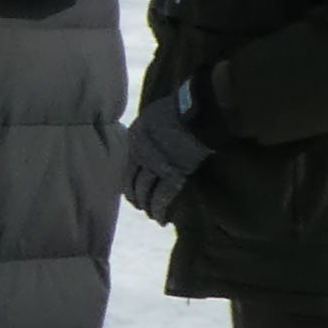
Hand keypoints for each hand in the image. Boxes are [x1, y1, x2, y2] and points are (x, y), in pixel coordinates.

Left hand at [120, 86, 212, 224]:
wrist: (199, 111)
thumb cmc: (185, 108)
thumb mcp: (158, 114)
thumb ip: (152, 130)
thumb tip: (155, 138)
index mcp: (135, 135)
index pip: (129, 164)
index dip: (130, 179)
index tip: (132, 189)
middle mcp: (139, 151)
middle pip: (132, 179)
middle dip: (135, 196)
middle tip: (139, 206)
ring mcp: (154, 164)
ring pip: (144, 190)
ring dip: (146, 205)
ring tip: (150, 215)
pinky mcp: (172, 173)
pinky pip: (161, 196)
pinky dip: (159, 210)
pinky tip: (160, 219)